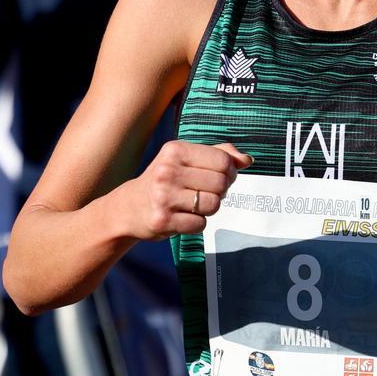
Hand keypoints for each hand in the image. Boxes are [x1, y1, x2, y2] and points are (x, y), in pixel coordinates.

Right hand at [123, 141, 251, 239]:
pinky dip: (197, 224)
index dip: (230, 171)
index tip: (220, 176)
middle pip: (221, 183)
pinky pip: (200, 225)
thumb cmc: (165, 180)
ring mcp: (163, 197)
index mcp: (175, 150)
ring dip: (209, 208)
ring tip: (193, 204)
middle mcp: (167, 171)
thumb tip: (247, 160)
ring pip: (213, 205)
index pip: (223, 160)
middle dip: (220, 191)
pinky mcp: (162, 220)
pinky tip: (182, 217)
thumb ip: (219, 154)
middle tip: (206, 192)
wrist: (128, 208)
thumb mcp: (187, 158)